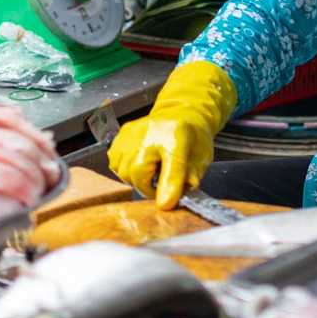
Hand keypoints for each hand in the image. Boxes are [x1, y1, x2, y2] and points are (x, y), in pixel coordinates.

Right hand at [107, 61, 236, 207]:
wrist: (184, 112)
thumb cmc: (193, 137)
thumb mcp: (202, 160)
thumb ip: (189, 180)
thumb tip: (171, 201)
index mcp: (176, 138)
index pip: (171, 168)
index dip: (168, 189)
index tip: (166, 205)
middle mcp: (150, 133)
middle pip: (135, 174)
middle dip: (147, 187)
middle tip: (160, 186)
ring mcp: (133, 132)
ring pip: (122, 170)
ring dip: (135, 178)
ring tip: (150, 173)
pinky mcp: (122, 134)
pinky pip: (115, 161)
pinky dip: (124, 167)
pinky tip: (139, 164)